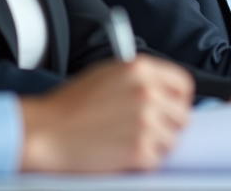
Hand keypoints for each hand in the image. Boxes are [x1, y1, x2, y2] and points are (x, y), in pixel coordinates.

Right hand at [19, 56, 193, 172]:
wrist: (46, 131)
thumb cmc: (70, 105)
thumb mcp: (107, 74)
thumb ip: (139, 78)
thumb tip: (165, 92)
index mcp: (140, 69)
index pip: (184, 84)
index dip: (179, 100)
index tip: (171, 109)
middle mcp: (147, 92)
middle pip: (182, 115)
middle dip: (166, 125)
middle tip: (142, 130)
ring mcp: (146, 121)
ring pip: (171, 140)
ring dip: (154, 144)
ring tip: (125, 140)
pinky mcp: (140, 149)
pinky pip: (156, 159)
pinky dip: (141, 161)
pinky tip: (119, 152)